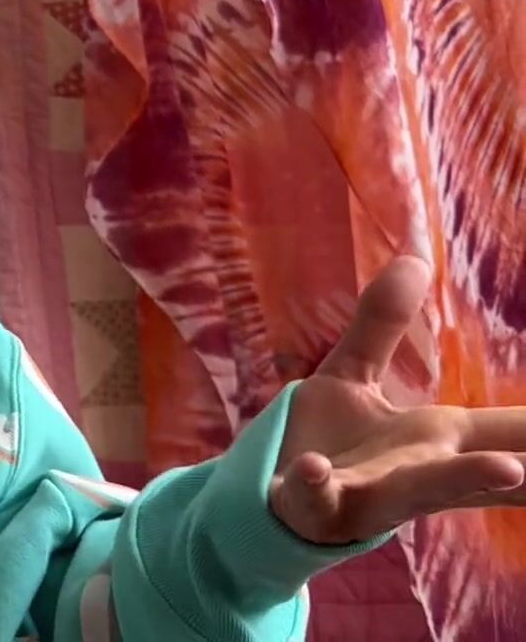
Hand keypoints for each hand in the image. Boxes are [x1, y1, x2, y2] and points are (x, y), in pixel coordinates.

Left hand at [270, 256, 525, 544]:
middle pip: (496, 464)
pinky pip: (318, 494)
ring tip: (509, 467)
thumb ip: (381, 321)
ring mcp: (373, 492)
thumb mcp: (352, 374)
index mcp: (441, 437)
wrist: (264, 503)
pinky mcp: (320, 505)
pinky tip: (313, 470)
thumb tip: (415, 258)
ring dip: (467, 479)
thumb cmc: (329, 444)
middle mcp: (421, 468)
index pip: (523, 429)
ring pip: (425, 489)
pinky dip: (317, 483)